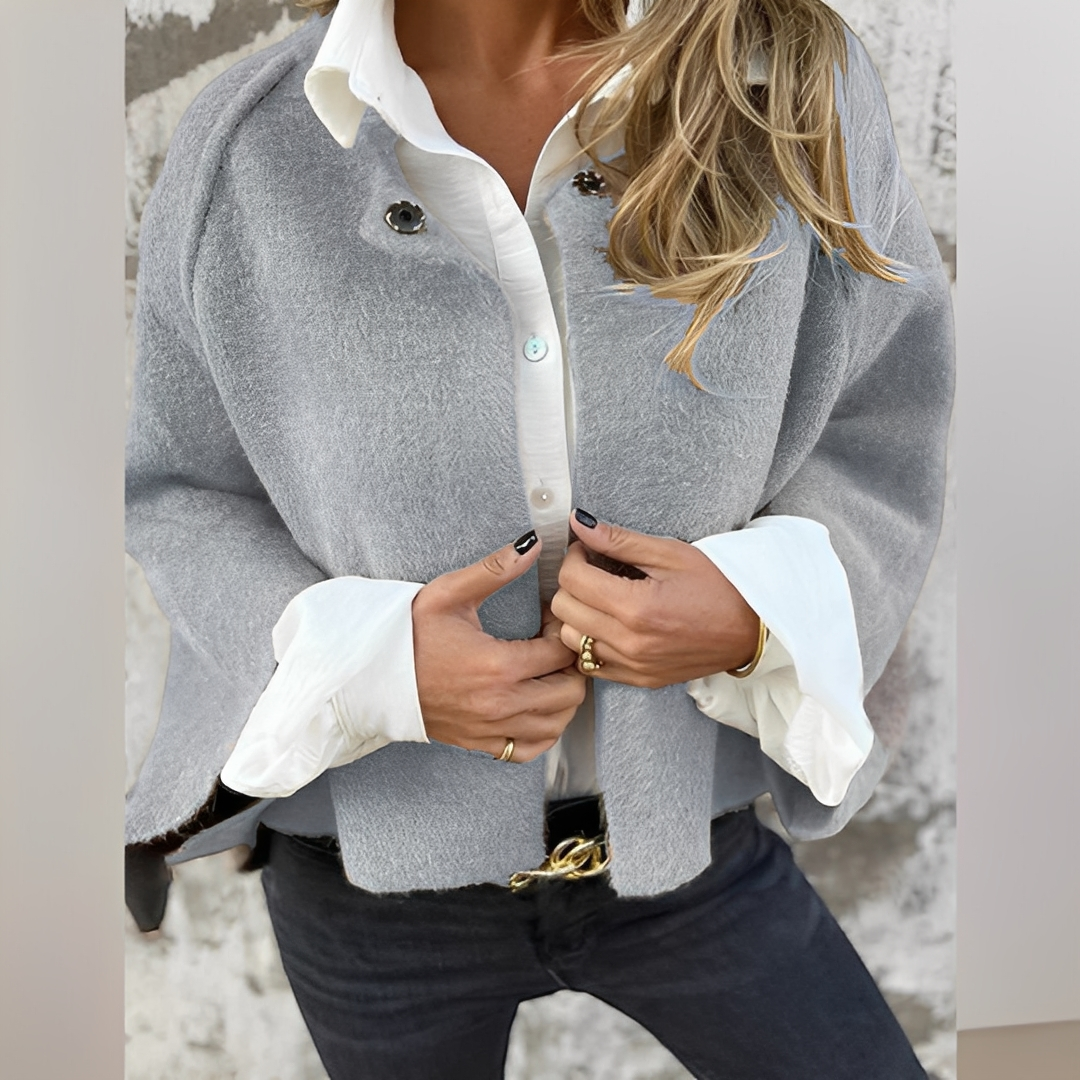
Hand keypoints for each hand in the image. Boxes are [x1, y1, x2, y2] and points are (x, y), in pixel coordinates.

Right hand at [412, 533, 585, 760]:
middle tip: (555, 646)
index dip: (564, 632)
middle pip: (569, 692)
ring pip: (557, 723)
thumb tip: (533, 544)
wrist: (370, 675)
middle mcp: (500, 703)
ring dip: (563, 697)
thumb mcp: (450, 593)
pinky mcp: (481, 744)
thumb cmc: (407, 634)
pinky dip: (544, 730)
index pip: (561, 653)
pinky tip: (536, 705)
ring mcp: (491, 729)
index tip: (551, 620)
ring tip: (548, 673)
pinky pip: (532, 749)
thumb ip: (496, 569)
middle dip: (571, 665)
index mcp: (497, 666)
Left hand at [550, 511, 760, 688]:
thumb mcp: (669, 553)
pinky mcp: (638, 679)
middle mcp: (629, 642)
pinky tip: (608, 624)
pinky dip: (590, 642)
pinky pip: (590, 664)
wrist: (752, 628)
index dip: (574, 556)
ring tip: (600, 598)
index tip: (588, 550)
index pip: (571, 579)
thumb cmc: (718, 586)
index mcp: (636, 607)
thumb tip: (579, 523)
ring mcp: (632, 666)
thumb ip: (619, 540)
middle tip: (594, 570)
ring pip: (570, 639)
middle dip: (572, 583)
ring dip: (576, 614)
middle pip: (564, 609)